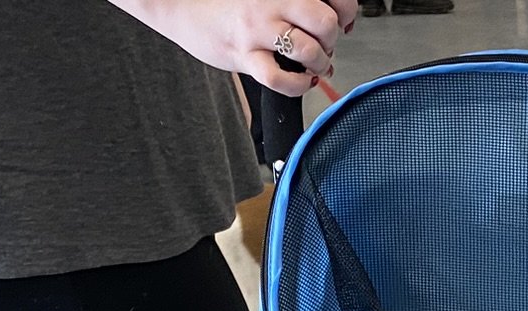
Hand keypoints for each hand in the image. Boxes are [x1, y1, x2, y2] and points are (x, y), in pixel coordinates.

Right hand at [112, 0, 360, 95]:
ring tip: (311, 65)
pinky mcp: (243, 54)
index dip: (346, 15)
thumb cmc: (229, 4)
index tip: (341, 23)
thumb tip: (341, 26)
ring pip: (309, 50)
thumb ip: (300, 6)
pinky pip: (280, 79)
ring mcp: (257, 29)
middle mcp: (272, 1)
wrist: (181, 6)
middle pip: (327, 23)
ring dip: (319, 64)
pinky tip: (299, 81)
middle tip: (321, 45)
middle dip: (332, 40)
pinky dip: (299, 86)